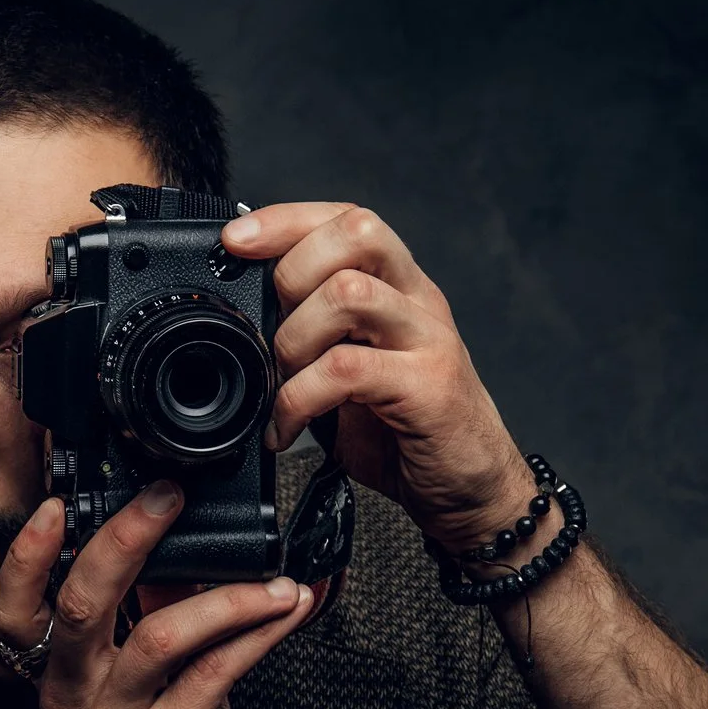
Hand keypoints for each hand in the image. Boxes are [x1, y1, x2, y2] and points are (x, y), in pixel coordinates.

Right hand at [0, 482, 316, 708]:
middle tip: (167, 496)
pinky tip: (285, 614)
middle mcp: (72, 701)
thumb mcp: (139, 691)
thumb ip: (145, 624)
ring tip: (273, 582)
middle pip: (83, 604)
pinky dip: (256, 635)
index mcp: (56, 680)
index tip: (54, 504)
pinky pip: (213, 673)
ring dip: (228, 597)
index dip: (27, 557)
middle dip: (126, 539)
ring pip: (161, 635)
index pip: (14, 611)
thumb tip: (177, 553)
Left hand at [226, 203, 538, 552]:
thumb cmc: (408, 432)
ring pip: (349, 294)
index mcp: (399, 288)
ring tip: (281, 382)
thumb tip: (244, 322)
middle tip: (271, 328)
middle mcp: (418, 302)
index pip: (347, 219)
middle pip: (357, 232)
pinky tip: (286, 428)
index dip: (286, 220)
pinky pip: (347, 371)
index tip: (235, 241)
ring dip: (293, 338)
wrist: (472, 490)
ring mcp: (428, 340)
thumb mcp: (350, 373)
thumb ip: (314, 338)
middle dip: (293, 271)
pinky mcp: (428, 387)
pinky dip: (298, 399)